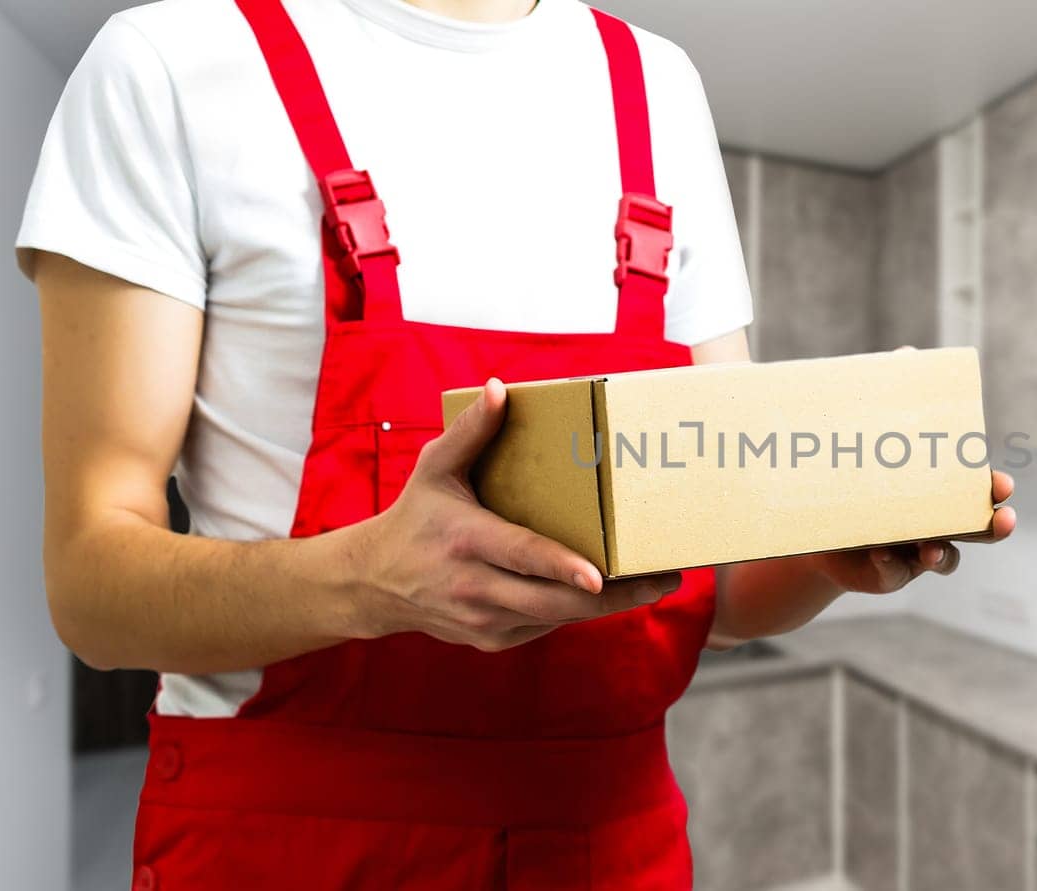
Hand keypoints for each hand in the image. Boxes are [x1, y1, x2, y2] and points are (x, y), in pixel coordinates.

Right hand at [344, 378, 679, 651]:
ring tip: (653, 585)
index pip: (521, 557)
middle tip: (662, 579)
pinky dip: (576, 611)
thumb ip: (470, 433)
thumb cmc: (415, 517)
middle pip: (553, 601)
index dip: (560, 567)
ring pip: (556, 619)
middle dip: (614, 596)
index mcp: (466, 541)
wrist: (373, 583)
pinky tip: (610, 594)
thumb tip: (500, 389)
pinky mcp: (492, 641)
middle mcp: (474, 587)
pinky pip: (544, 626)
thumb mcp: (434, 470)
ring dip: (606, 607)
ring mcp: (484, 621)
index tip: (600, 575)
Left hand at [809, 470, 1016, 594]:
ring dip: (940, 553)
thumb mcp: (866, 465)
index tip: (1004, 485)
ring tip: (930, 550)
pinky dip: (890, 563)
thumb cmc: (853, 490)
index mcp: (940, 497)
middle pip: (977, 530)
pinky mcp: (891, 573)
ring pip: (943, 557)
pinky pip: (895, 570)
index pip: (976, 491)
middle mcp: (937, 527)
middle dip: (994, 526)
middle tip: (1004, 521)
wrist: (821, 531)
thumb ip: (878, 451)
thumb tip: (876, 404)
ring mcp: (917, 554)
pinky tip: (881, 553)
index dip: (994, 489)